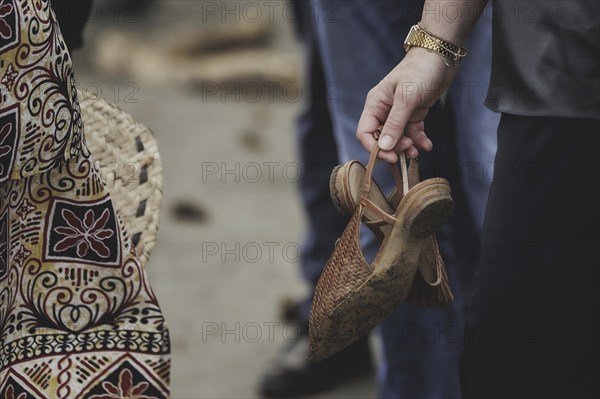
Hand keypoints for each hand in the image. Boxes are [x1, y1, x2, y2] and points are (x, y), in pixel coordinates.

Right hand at [356, 47, 457, 162]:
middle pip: (381, 139)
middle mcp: (384, 110)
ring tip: (417, 150)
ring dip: (406, 147)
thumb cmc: (420, 70)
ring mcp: (399, 113)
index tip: (390, 156)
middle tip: (408, 148)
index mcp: (375, 104)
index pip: (365, 132)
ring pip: (397, 139)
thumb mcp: (407, 97)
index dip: (374, 148)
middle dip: (393, 148)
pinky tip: (427, 145)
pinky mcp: (413, 114)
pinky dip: (418, 141)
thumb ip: (395, 123)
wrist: (440, 56)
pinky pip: (412, 133)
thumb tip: (383, 147)